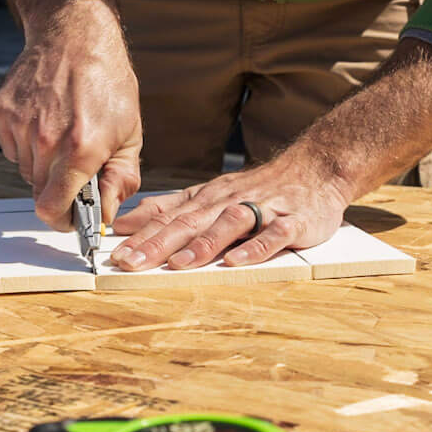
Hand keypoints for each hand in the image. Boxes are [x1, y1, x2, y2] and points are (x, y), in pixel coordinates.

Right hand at [0, 0, 142, 227]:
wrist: (75, 34)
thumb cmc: (107, 82)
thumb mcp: (130, 134)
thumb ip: (121, 180)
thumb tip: (107, 214)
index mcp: (80, 150)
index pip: (52, 208)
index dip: (62, 220)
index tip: (72, 217)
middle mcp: (45, 139)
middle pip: (39, 192)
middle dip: (59, 187)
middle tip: (76, 164)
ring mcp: (20, 124)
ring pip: (25, 170)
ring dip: (42, 164)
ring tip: (62, 132)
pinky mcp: (2, 112)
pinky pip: (11, 148)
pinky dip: (26, 143)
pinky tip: (45, 118)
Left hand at [109, 148, 353, 270]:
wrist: (316, 167)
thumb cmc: (259, 187)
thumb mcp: (210, 194)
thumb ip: (170, 208)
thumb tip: (125, 221)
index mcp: (208, 199)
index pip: (169, 217)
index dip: (141, 235)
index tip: (114, 254)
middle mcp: (229, 202)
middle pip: (190, 222)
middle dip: (159, 243)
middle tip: (132, 262)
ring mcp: (262, 209)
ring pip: (228, 225)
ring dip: (202, 245)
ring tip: (177, 264)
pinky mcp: (293, 221)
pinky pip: (273, 235)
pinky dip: (255, 248)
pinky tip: (237, 262)